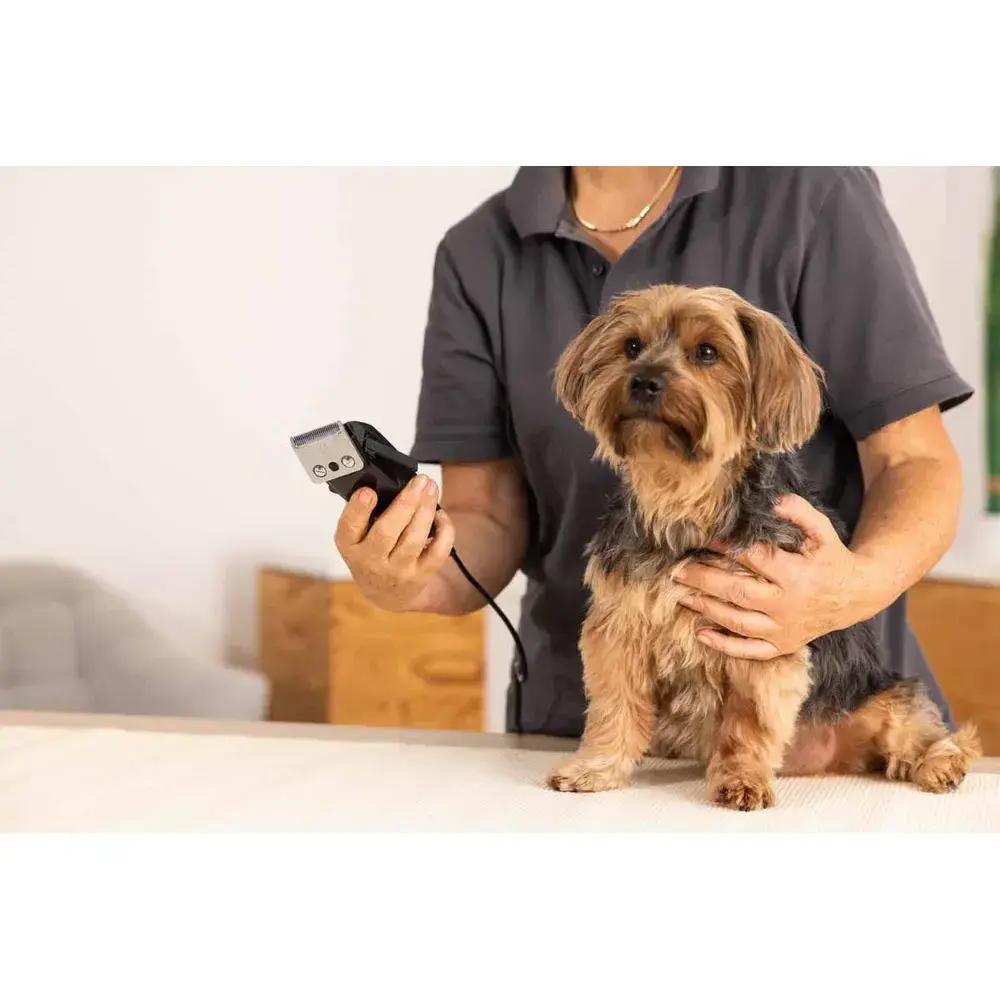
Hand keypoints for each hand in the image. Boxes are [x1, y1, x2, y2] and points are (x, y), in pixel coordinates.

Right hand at [334, 474, 455, 612]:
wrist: (386, 593)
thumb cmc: (371, 554)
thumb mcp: (356, 536)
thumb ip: (364, 513)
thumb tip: (387, 482)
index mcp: (350, 545)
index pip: (348, 527)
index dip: (358, 509)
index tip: (368, 492)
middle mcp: (371, 561)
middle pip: (387, 532)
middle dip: (406, 503)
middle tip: (419, 481)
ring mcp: (397, 570)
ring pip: (414, 539)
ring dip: (426, 510)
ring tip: (431, 489)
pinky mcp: (421, 575)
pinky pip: (438, 551)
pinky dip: (443, 529)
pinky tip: (439, 514)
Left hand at [672, 494, 879, 660]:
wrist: (858, 596)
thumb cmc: (833, 559)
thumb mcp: (823, 531)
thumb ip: (799, 513)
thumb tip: (771, 501)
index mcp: (797, 575)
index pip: (754, 559)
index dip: (726, 548)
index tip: (702, 539)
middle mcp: (788, 605)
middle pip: (738, 592)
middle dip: (703, 580)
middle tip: (675, 570)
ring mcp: (784, 629)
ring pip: (738, 622)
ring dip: (706, 608)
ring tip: (679, 594)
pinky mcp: (783, 645)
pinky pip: (751, 651)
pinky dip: (725, 645)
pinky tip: (700, 633)